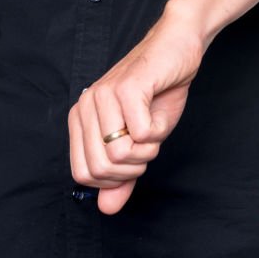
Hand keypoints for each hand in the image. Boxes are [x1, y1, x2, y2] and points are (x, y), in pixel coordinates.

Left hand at [68, 6, 204, 214]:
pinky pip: (142, 134)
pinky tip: (157, 110)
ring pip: (121, 155)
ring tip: (152, 124)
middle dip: (133, 167)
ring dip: (148, 149)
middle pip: (101, 169)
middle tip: (146, 141)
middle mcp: (86, 104)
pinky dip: (158, 131)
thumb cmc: (157, 93)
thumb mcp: (138, 140)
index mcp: (81, 117)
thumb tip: (106, 208)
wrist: (177, 49)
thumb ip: (121, 174)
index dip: (113, 179)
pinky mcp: (128, 88)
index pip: (83, 174)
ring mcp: (104, 95)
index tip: (132, 159)